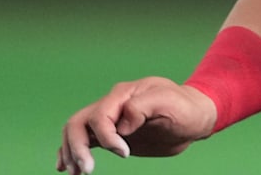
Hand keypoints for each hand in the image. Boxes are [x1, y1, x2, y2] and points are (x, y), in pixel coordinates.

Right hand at [56, 76, 216, 174]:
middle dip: (77, 147)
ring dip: (71, 152)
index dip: (106, 136)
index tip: (125, 153)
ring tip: (77, 173)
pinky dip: (71, 152)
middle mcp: (113, 105)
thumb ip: (142, 107)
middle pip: (78, 123)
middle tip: (87, 170)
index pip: (99, 115)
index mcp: (124, 94)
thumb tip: (121, 125)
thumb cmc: (185, 108)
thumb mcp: (169, 102)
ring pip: (76, 132)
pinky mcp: (113, 134)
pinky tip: (66, 167)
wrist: (194, 118)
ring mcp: (111, 119)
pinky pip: (85, 140)